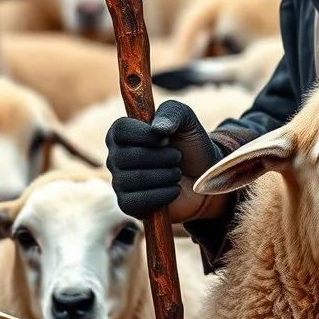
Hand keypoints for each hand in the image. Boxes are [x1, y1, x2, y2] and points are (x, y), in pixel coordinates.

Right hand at [106, 100, 223, 220]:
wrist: (202, 177)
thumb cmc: (190, 144)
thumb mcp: (186, 120)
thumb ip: (172, 113)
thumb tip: (158, 128)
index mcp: (122, 133)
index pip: (120, 130)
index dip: (144, 134)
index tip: (166, 138)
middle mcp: (115, 157)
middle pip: (127, 156)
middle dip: (161, 157)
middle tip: (177, 157)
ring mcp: (119, 182)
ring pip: (136, 179)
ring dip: (166, 175)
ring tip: (177, 173)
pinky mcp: (128, 205)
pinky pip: (138, 201)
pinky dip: (163, 195)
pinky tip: (174, 189)